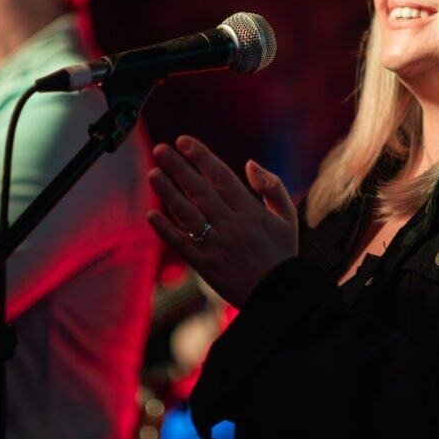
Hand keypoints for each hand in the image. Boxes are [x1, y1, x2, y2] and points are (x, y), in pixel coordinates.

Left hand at [146, 135, 297, 307]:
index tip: (184, 141)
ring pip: (187, 215)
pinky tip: (151, 215)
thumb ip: (271, 187)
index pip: (221, 177)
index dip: (201, 157)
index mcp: (251, 212)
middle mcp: (231, 226)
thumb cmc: (282, 253)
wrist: (280, 296)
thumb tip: (249, 163)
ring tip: (153, 173)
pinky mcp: (205, 266)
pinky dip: (166, 230)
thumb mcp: (287, 217)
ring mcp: (216, 246)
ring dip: (168, 193)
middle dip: (179, 168)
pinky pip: (182, 245)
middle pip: (200, 191)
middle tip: (160, 149)